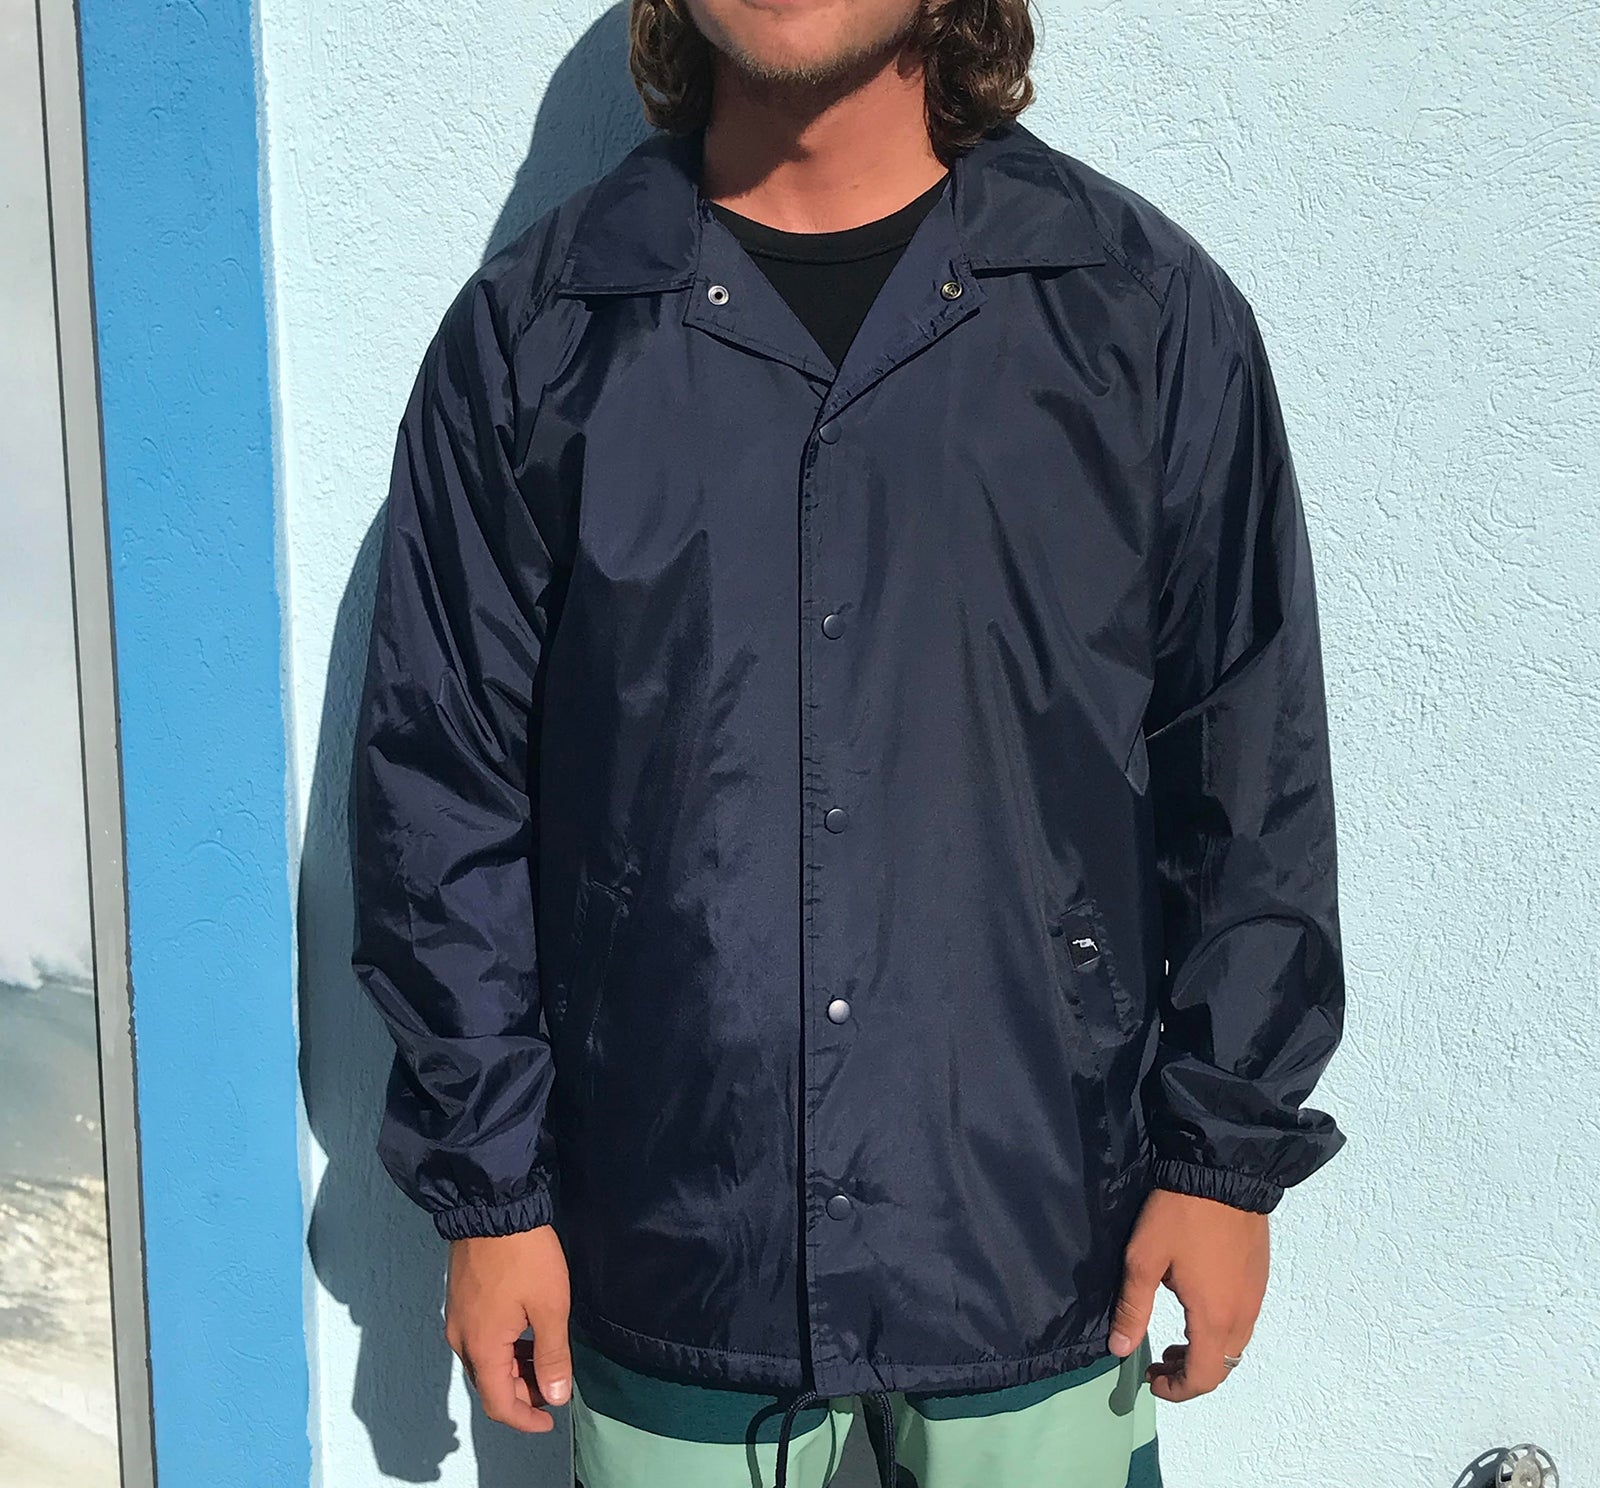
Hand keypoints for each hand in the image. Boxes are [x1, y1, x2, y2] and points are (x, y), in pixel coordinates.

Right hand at [445, 1225, 572, 1430]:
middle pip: (490, 1384)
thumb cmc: (526, 1257)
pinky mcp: (461, 1299)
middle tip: (555, 1383)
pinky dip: (503, 1348)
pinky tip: (526, 1334)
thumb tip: (556, 1396)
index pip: (500, 1403)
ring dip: (513, 1369)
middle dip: (522, 1392)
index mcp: (482, 1347)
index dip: (525, 1419)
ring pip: (484, 1361)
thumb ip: (553, 1355)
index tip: (550, 1419)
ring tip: (546, 1358)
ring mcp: (458, 1317)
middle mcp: (462, 1338)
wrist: (492, 1206)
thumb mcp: (550, 1306)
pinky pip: (480, 1339)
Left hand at [1107, 1187, 1268, 1401]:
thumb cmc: (1179, 1216)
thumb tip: (1121, 1350)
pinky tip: (1195, 1306)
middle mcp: (1242, 1314)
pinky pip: (1242, 1319)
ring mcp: (1255, 1294)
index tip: (1151, 1381)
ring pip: (1234, 1344)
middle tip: (1158, 1362)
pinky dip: (1218, 1329)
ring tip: (1173, 1339)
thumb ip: (1133, 1308)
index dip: (1177, 1390)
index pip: (1202, 1377)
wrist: (1222, 1170)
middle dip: (1189, 1373)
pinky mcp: (1259, 1275)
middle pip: (1222, 1366)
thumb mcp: (1143, 1260)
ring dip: (1205, 1351)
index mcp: (1214, 1317)